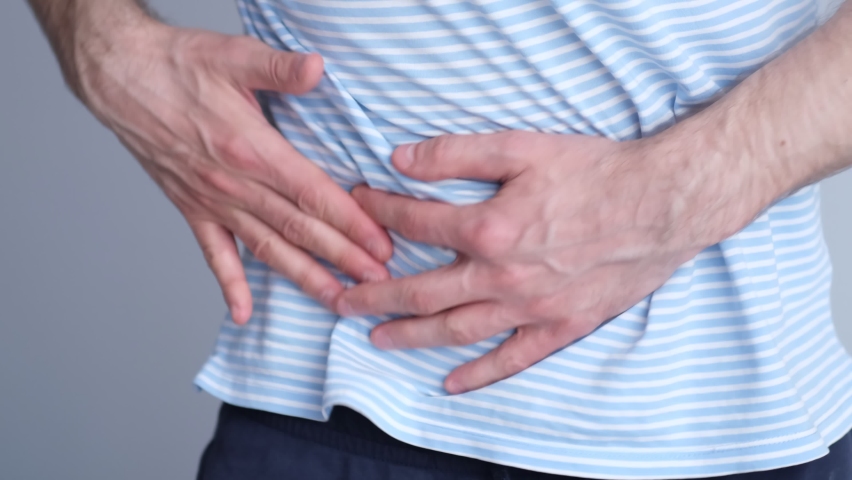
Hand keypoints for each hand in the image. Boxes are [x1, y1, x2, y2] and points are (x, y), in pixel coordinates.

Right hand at [72, 16, 392, 321]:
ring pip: (267, 248)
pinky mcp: (191, 208)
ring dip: (305, 277)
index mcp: (251, 149)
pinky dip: (229, 285)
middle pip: (299, 229)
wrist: (119, 78)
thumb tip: (317, 67)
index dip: (351, 223)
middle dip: (344, 259)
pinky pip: (214, 254)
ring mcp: (212, 201)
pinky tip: (242, 313)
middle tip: (378, 284)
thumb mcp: (233, 55)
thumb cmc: (176, 65)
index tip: (381, 246)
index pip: (313, 195)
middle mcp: (234, 184)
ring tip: (337, 301)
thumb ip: (279, 67)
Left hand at [334, 131, 762, 393]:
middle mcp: (502, 276)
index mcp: (489, 229)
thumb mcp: (523, 147)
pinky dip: (480, 373)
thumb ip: (457, 154)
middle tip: (342, 301)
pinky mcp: (560, 326)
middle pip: (422, 291)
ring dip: (411, 335)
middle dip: (375, 294)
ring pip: (456, 329)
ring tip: (377, 338)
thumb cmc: (597, 172)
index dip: (380, 213)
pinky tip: (451, 383)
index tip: (358, 206)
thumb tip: (401, 159)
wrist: (665, 204)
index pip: (416, 224)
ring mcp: (530, 307)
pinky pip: (512, 358)